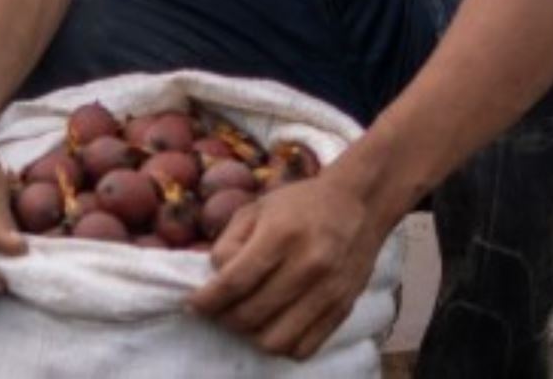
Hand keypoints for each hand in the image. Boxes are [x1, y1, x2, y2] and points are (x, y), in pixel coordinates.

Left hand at [186, 175, 392, 360]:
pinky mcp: (343, 309)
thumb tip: (215, 281)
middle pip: (252, 314)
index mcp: (282, 235)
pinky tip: (274, 324)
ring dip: (252, 334)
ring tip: (246, 317)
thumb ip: (230, 242)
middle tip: (218, 308)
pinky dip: (282, 344)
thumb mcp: (257, 208)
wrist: (359, 204)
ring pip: (276, 340)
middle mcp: (308, 265)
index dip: (207, 300)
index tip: (193, 304)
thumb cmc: (301, 203)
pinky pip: (304, 348)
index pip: (235, 282)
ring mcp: (329, 292)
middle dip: (224, 316)